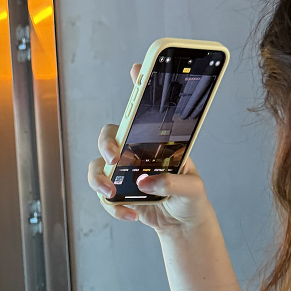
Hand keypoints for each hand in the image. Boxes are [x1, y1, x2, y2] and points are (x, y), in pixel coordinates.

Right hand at [87, 65, 213, 232]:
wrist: (183, 223)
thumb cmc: (190, 197)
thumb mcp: (193, 189)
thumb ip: (174, 182)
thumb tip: (146, 181)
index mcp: (155, 143)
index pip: (143, 111)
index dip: (139, 85)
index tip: (137, 68)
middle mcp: (134, 152)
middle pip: (109, 136)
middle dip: (106, 144)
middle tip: (115, 158)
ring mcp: (122, 173)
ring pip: (97, 167)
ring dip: (100, 180)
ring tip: (113, 194)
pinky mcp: (117, 194)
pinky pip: (104, 197)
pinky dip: (114, 208)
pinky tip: (133, 215)